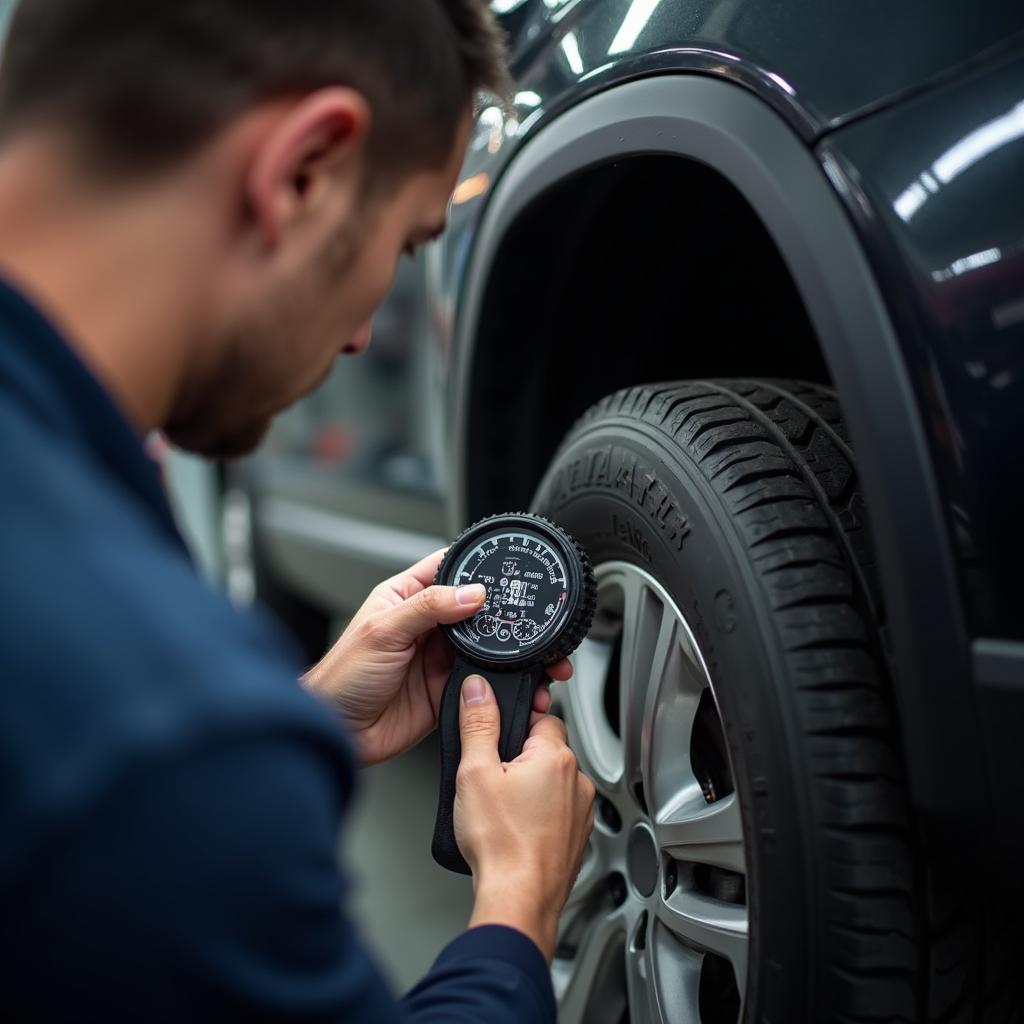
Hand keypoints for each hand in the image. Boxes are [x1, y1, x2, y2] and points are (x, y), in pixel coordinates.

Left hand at [302, 550, 571, 764]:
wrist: (338, 733)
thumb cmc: (342, 677)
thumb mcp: (383, 630)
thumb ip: (428, 607)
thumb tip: (471, 592)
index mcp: (407, 598)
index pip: (448, 570)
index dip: (475, 567)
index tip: (504, 568)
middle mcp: (427, 626)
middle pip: (475, 610)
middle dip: (503, 611)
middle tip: (530, 613)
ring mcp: (439, 658)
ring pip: (486, 646)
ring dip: (508, 648)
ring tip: (532, 649)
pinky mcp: (448, 690)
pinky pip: (483, 681)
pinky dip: (503, 681)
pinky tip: (515, 678)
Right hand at [454, 675, 595, 961]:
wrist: (518, 900)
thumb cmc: (500, 844)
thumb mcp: (475, 773)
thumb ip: (478, 724)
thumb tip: (479, 690)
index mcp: (556, 757)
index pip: (542, 716)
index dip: (516, 724)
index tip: (497, 739)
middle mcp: (578, 781)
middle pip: (548, 749)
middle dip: (521, 758)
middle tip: (493, 778)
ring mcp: (581, 812)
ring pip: (553, 782)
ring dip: (532, 787)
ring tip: (502, 809)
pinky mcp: (577, 838)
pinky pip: (558, 811)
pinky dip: (539, 815)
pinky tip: (515, 830)